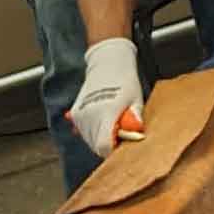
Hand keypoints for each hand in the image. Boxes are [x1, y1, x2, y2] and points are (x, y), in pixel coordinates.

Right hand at [69, 36, 145, 157]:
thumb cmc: (124, 80)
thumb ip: (135, 119)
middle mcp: (89, 116)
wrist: (108, 64)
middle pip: (96, 146)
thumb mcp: (135, 100)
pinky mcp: (76, 113)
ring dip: (100, 137)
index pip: (104, 147)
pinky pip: (82, 131)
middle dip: (109, 144)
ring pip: (90, 140)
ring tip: (112, 122)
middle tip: (121, 130)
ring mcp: (80, 115)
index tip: (122, 143)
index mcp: (105, 114)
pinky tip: (100, 122)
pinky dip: (92, 131)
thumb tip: (136, 134)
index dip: (114, 150)